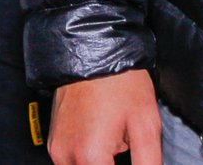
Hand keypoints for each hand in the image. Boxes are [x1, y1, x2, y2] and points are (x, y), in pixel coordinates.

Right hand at [47, 69, 163, 164]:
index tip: (133, 159)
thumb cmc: (121, 83)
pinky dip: (89, 162)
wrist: (92, 50)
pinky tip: (105, 147)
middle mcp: (66, 157)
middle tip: (125, 152)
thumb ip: (148, 164)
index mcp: (90, 157)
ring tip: (117, 150)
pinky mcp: (54, 142)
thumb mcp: (146, 126)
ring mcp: (57, 150)